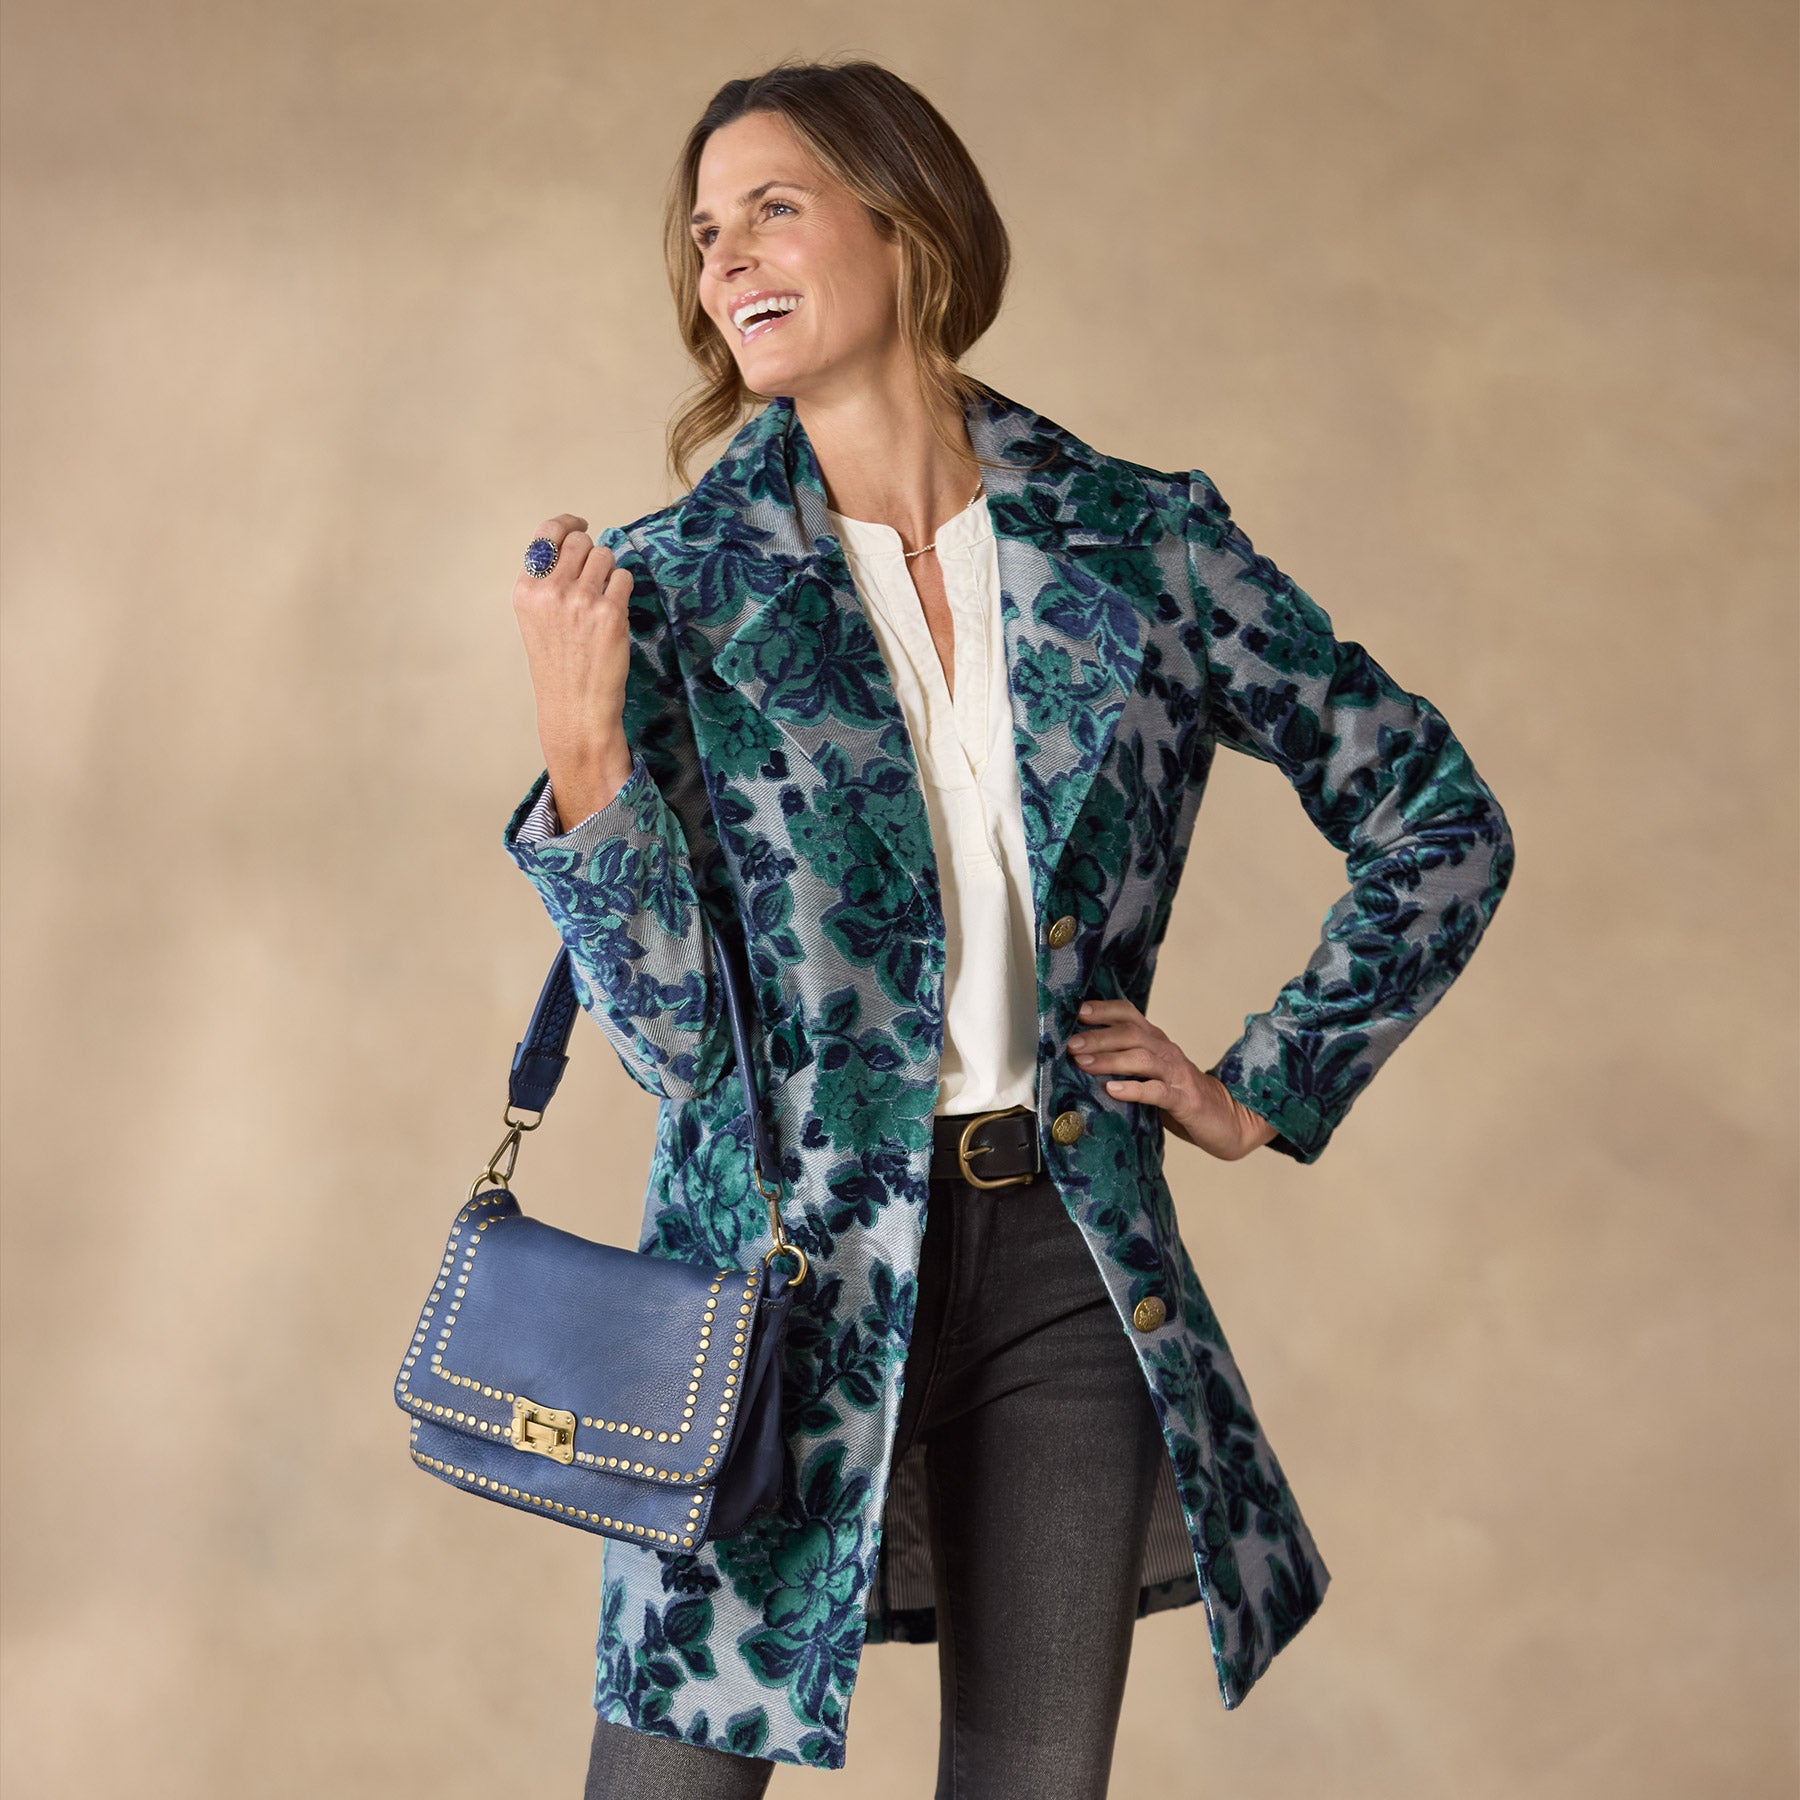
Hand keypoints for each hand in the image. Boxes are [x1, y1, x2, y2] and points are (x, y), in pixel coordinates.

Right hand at [511, 513, 635, 822]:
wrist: (575, 707)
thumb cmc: (559, 666)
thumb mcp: (537, 619)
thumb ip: (548, 583)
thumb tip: (576, 544)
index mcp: (527, 590)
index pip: (546, 534)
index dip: (567, 524)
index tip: (580, 525)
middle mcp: (550, 590)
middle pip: (581, 542)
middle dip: (593, 554)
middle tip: (596, 579)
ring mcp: (580, 600)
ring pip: (606, 556)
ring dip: (610, 572)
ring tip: (604, 601)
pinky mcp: (609, 612)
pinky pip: (624, 578)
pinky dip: (624, 590)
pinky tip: (615, 613)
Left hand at [1065, 997, 1278, 1160]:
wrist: (1226, 1118)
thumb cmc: (1179, 1096)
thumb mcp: (1150, 1073)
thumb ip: (1124, 1063)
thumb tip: (1079, 1059)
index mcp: (1156, 1041)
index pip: (1129, 1014)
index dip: (1104, 1010)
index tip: (1078, 1013)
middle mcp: (1166, 1051)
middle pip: (1131, 1033)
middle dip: (1098, 1037)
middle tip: (1071, 1045)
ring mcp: (1176, 1074)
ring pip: (1141, 1058)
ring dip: (1110, 1058)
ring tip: (1083, 1063)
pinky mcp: (1184, 1099)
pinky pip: (1156, 1091)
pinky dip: (1133, 1089)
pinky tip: (1112, 1090)